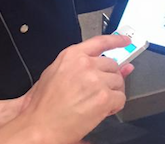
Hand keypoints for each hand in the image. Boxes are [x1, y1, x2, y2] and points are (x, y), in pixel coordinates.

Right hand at [17, 35, 133, 143]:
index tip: (124, 40)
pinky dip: (115, 106)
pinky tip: (101, 110)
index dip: (116, 40)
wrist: (40, 124)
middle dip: (109, 78)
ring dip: (112, 93)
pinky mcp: (103, 97)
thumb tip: (109, 65)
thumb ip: (82, 66)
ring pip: (118, 82)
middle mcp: (85, 64)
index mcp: (71, 56)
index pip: (100, 42)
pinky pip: (121, 98)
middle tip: (100, 89)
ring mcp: (95, 80)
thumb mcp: (56, 75)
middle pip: (112, 65)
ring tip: (97, 102)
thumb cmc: (43, 104)